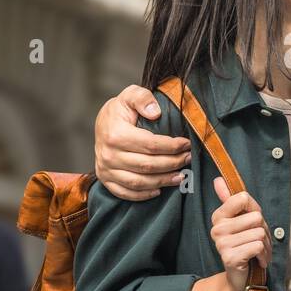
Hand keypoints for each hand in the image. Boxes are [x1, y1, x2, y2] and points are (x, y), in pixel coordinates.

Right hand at [94, 84, 190, 199]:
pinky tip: (159, 190)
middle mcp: (109, 155)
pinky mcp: (105, 179)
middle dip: (173, 163)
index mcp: (116, 135)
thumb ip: (143, 98)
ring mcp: (106, 169)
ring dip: (162, 181)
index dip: (172, 146)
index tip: (187, 144)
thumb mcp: (130, 95)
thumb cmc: (120, 110)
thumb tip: (155, 112)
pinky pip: (125, 192)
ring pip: (139, 182)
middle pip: (148, 165)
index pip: (151, 145)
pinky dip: (143, 194)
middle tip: (188, 158)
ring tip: (180, 176)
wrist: (102, 124)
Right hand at [209, 176, 270, 290]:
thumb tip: (218, 179)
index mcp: (219, 216)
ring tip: (258, 252)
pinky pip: (258, 246)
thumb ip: (231, 200)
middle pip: (256, 217)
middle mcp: (217, 228)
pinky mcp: (230, 257)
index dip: (255, 209)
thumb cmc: (244, 245)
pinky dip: (264, 255)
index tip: (253, 221)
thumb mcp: (240, 221)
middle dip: (264, 230)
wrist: (240, 278)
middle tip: (258, 241)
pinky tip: (258, 260)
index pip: (243, 198)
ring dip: (266, 245)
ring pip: (259, 233)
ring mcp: (222, 243)